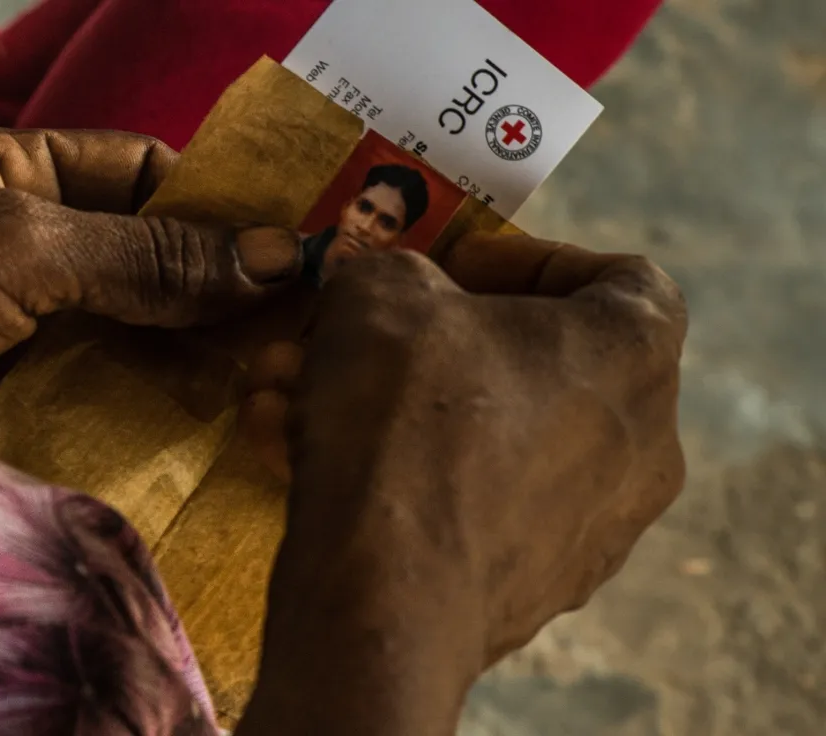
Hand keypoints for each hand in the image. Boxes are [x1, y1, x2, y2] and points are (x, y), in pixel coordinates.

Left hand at [0, 126, 301, 446]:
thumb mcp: (11, 251)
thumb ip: (140, 257)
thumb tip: (273, 259)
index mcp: (7, 172)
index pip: (137, 172)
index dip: (215, 204)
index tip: (292, 250)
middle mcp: (16, 246)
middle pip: (142, 261)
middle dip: (214, 295)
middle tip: (300, 336)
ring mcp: (11, 329)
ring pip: (126, 337)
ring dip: (191, 363)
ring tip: (273, 390)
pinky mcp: (4, 403)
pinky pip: (92, 400)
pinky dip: (147, 418)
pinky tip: (207, 435)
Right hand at [237, 235, 685, 734]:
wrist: (386, 592)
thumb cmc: (406, 412)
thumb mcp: (379, 292)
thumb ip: (391, 272)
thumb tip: (384, 292)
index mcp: (634, 354)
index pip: (623, 279)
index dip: (530, 259)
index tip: (452, 269)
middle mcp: (640, 447)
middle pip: (533, 366)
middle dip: (424, 344)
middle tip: (354, 336)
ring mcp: (593, 531)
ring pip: (483, 441)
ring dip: (389, 411)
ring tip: (296, 400)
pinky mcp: (534, 591)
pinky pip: (467, 508)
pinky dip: (398, 479)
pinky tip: (305, 466)